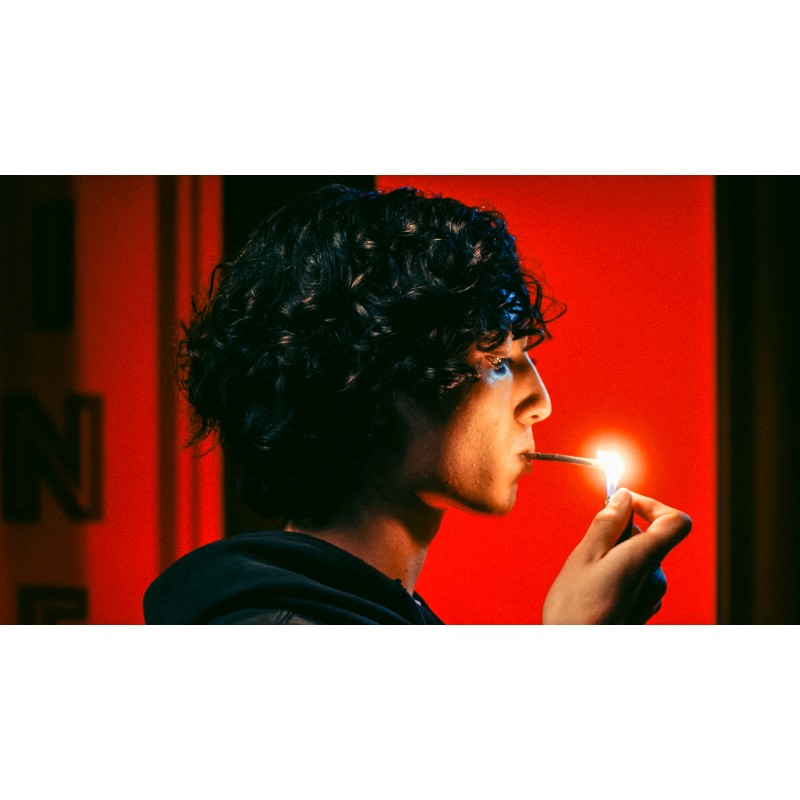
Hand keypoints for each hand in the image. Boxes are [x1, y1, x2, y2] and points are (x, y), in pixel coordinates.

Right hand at [542, 488, 690, 623]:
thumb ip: (608, 523)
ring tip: (587, 572)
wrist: (575, 653)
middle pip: (648, 537)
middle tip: (589, 545)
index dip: (653, 504)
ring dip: (614, 554)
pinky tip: (593, 588)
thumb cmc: (575, 608)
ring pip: (638, 557)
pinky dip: (616, 572)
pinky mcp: (642, 609)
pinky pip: (635, 577)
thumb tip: (624, 498)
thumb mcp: (584, 555)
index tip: (625, 504)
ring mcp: (651, 596)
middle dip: (619, 532)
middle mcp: (656, 578)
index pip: (676, 521)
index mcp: (645, 560)